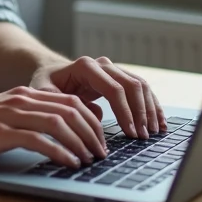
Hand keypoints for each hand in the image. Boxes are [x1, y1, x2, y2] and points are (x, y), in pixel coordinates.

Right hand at [0, 87, 108, 167]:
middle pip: (71, 109)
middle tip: (102, 152)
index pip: (70, 101)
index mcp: (23, 94)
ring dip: (81, 142)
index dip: (91, 120)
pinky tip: (69, 163)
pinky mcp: (0, 133)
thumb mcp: (0, 116)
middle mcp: (20, 99)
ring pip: (60, 122)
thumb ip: (25, 119)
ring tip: (90, 159)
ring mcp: (10, 114)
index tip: (99, 140)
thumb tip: (54, 135)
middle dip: (93, 132)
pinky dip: (60, 152)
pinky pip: (40, 140)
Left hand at [30, 56, 165, 139]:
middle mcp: (103, 64)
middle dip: (140, 113)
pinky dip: (152, 105)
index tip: (130, 133)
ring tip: (154, 132)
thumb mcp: (42, 92)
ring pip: (140, 86)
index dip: (125, 112)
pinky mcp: (120, 77)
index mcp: (86, 66)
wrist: (50, 73)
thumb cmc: (45, 84)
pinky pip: (142, 89)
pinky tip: (159, 122)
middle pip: (131, 86)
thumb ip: (60, 102)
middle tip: (143, 137)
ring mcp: (113, 69)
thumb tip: (91, 115)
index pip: (113, 88)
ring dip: (150, 110)